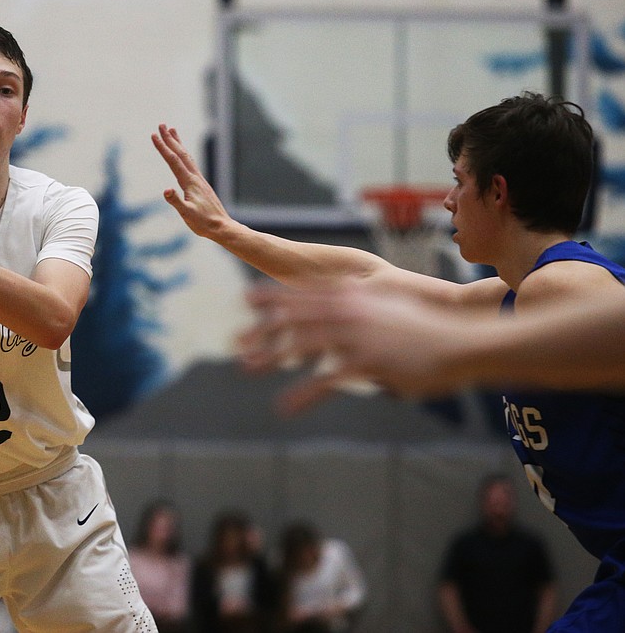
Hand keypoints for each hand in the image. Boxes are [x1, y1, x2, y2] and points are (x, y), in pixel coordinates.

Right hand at [151, 124, 230, 239]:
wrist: (222, 227)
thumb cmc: (203, 223)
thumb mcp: (187, 214)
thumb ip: (176, 201)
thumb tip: (165, 190)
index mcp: (189, 182)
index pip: (173, 160)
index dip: (163, 147)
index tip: (154, 135)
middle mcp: (195, 177)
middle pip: (181, 153)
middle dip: (170, 139)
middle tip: (161, 124)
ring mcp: (199, 180)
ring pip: (187, 156)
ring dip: (178, 143)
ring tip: (173, 131)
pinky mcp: (201, 185)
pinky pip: (190, 164)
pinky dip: (184, 155)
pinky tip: (183, 156)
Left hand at [238, 283, 468, 412]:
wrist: (463, 341)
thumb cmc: (426, 328)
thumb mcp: (389, 307)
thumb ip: (363, 306)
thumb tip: (346, 306)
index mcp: (355, 295)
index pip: (305, 292)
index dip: (273, 296)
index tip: (246, 300)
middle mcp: (352, 310)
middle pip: (295, 316)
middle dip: (263, 330)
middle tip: (237, 343)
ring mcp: (359, 334)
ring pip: (303, 343)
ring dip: (271, 357)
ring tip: (247, 369)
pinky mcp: (370, 362)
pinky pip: (327, 380)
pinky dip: (303, 394)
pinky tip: (285, 407)